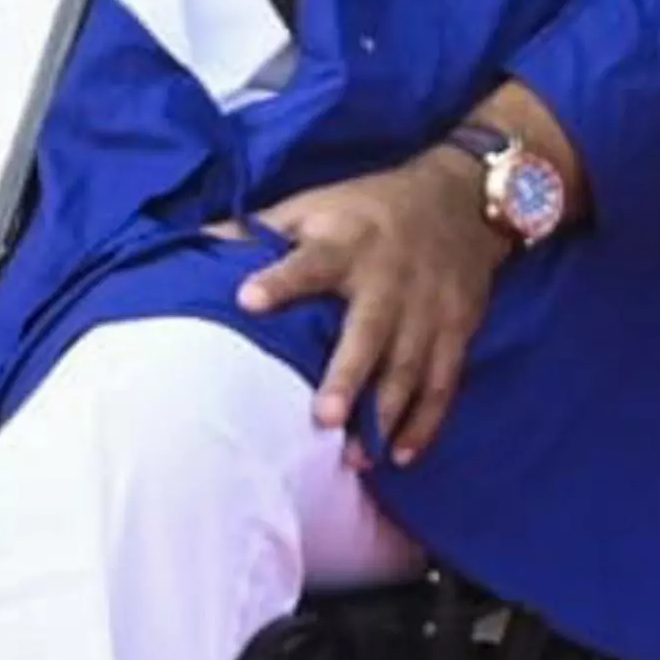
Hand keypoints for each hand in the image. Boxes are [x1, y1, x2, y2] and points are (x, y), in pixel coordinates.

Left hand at [230, 155, 513, 463]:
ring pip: (407, 368)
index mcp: (346, 244)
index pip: (310, 262)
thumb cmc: (369, 209)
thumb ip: (262, 229)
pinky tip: (401, 455)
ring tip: (356, 458)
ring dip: (384, 415)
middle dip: (348, 375)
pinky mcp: (455, 332)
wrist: (462, 201)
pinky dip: (426, 423)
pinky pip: (442, 384)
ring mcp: (426, 311)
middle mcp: (388, 280)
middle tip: (324, 418)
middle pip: (369, 332)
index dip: (280, 280)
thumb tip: (197, 241)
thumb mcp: (317, 205)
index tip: (247, 300)